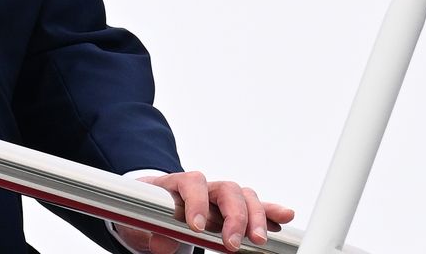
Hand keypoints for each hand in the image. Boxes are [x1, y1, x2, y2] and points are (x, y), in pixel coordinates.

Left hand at [115, 171, 294, 252]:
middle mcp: (203, 187)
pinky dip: (270, 211)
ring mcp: (219, 196)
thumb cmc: (145, 212)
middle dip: (233, 216)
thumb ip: (152, 231)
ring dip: (255, 216)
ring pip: (244, 196)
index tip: (197, 226)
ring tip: (258, 239)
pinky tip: (284, 216)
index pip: (191, 182)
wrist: (146, 208)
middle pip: (226, 189)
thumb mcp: (140, 222)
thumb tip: (162, 243)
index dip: (196, 202)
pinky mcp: (233, 208)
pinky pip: (255, 206)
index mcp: (176, 184)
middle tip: (232, 243)